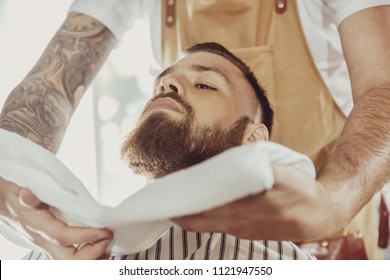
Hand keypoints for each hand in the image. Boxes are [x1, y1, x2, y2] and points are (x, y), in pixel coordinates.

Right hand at [0, 177, 112, 258]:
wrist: (3, 202)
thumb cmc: (13, 196)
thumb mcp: (19, 190)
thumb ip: (27, 196)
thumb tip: (28, 195)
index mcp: (39, 227)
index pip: (65, 237)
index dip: (87, 237)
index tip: (105, 232)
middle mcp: (45, 240)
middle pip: (69, 260)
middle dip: (92, 253)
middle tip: (107, 238)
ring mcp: (49, 245)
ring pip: (71, 262)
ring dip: (92, 259)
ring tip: (108, 250)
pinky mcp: (53, 245)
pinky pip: (71, 258)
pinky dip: (88, 258)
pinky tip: (101, 252)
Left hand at [172, 164, 334, 241]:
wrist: (321, 215)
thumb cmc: (301, 190)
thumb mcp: (279, 174)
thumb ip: (251, 170)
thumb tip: (225, 166)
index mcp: (245, 208)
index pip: (203, 208)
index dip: (182, 203)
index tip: (166, 193)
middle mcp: (239, 224)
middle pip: (199, 221)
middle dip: (180, 211)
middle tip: (166, 198)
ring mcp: (242, 231)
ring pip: (208, 226)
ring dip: (191, 215)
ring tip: (180, 200)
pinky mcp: (247, 234)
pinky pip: (219, 227)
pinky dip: (205, 218)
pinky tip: (203, 207)